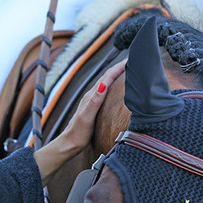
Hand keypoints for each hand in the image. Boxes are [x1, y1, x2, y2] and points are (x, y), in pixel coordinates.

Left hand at [33, 59, 125, 183]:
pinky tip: (116, 86)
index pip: (107, 77)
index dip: (118, 68)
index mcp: (92, 96)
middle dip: (119, 68)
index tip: (130, 60)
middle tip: (133, 61)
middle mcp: (92, 95)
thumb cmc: (78, 132)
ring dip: (116, 74)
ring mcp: (93, 100)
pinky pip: (106, 91)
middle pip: (107, 77)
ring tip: (127, 69)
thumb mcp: (87, 117)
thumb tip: (103, 84)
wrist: (70, 142)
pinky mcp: (94, 106)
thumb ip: (95, 101)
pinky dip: (113, 84)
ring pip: (107, 82)